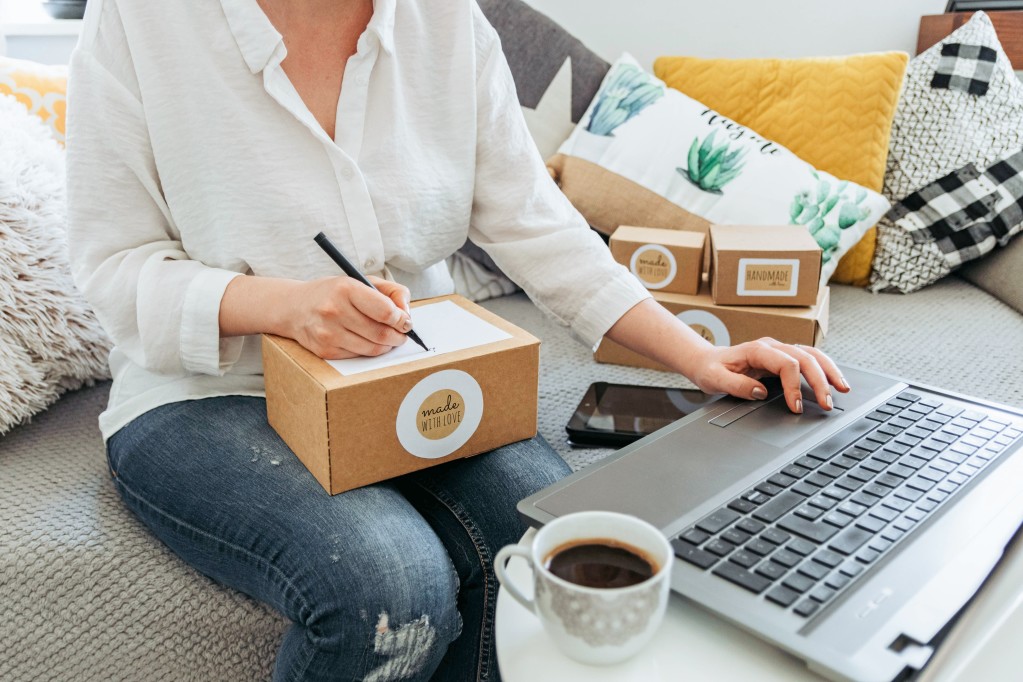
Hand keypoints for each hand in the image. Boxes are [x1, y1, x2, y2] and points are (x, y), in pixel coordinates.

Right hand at [287, 275, 412, 359]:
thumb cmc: (333, 293)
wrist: (295, 307)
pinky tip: (367, 341)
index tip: (406, 322)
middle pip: (381, 333)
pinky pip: (358, 356)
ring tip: (388, 338)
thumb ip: (391, 292)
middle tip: (402, 334)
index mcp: (346, 289)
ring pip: (372, 348)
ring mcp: (328, 333)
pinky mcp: (325, 351)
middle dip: (398, 336)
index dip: (401, 319)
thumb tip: (406, 313)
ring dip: (386, 346)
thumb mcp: (361, 281)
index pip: (385, 311)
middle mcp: (334, 311)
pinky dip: (369, 351)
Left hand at [688, 338, 849, 412]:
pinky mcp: (783, 357)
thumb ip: (736, 386)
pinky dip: (824, 369)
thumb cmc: (711, 369)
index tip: (797, 407)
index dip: (795, 386)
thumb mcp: (714, 379)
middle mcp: (772, 347)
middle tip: (828, 404)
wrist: (707, 362)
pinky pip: (809, 359)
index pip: (786, 364)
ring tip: (843, 389)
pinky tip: (834, 381)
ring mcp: (779, 350)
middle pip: (805, 358)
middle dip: (820, 381)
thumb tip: (760, 392)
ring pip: (812, 354)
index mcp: (757, 350)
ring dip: (829, 371)